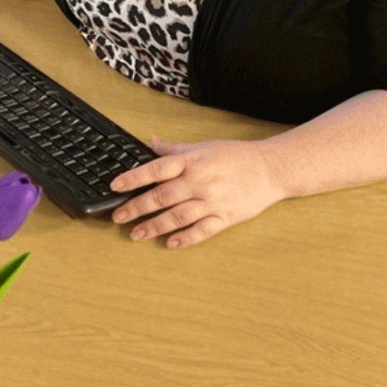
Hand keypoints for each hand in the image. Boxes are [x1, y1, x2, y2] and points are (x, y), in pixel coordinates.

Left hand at [110, 137, 284, 248]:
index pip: (156, 169)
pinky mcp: (226, 217)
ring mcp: (213, 201)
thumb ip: (174, 148)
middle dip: (137, 207)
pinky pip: (203, 230)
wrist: (270, 168)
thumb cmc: (235, 156)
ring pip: (178, 216)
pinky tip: (170, 244)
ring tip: (136, 234)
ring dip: (155, 226)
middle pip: (162, 196)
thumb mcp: (202, 146)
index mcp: (192, 161)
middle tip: (118, 216)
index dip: (134, 178)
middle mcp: (199, 181)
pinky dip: (186, 238)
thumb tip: (150, 141)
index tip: (116, 186)